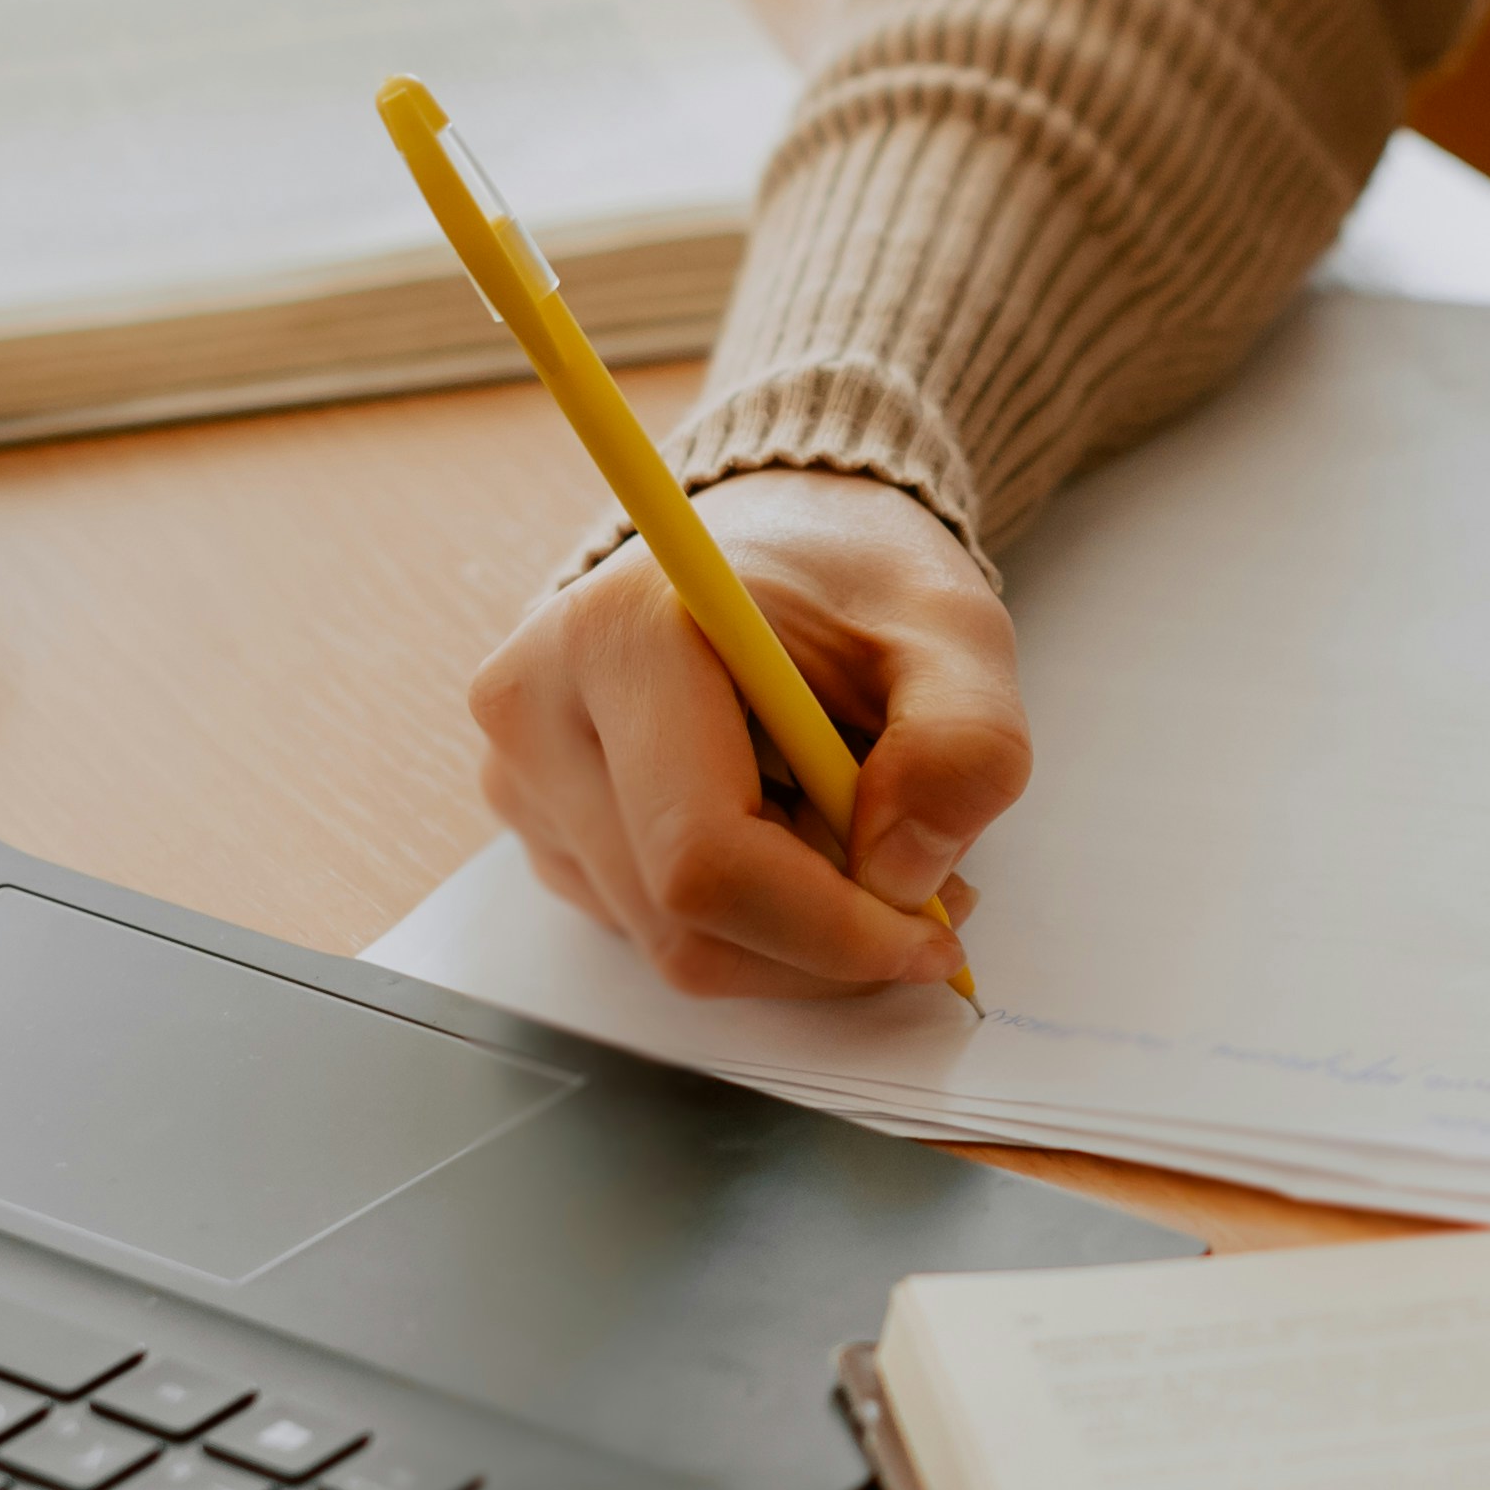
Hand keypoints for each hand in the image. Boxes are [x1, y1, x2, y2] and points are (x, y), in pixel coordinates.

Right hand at [464, 470, 1026, 996]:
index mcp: (618, 637)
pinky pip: (656, 933)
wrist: (779, 542)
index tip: (933, 940)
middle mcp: (537, 712)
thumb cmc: (854, 580)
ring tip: (867, 840)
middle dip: (827, 942)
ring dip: (796, 936)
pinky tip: (796, 835)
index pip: (703, 859)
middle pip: (683, 925)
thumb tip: (906, 877)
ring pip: (673, 947)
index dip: (829, 931)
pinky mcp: (544, 831)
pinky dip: (753, 921)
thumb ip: (964, 742)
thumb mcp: (952, 630)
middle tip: (932, 903)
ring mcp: (525, 781)